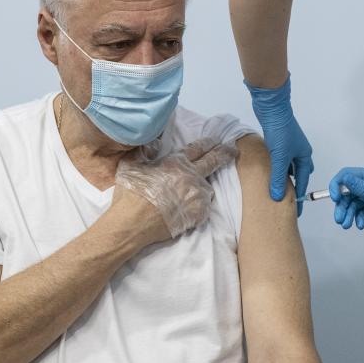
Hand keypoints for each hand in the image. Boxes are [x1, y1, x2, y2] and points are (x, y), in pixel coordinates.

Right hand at [115, 137, 238, 238]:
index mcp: (176, 162)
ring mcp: (197, 195)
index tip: (216, 140)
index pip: (198, 148)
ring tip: (194, 192)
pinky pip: (204, 207)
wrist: (131, 222)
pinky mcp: (199, 214)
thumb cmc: (130, 193)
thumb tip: (156, 142)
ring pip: (208, 187)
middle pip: (214, 161)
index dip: (208, 142)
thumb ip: (145, 149)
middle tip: (233, 149)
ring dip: (203, 187)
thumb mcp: (131, 163)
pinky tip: (188, 209)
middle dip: (225, 153)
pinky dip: (198, 206)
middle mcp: (191, 176)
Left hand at [244, 75, 313, 207]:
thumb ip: (278, 178)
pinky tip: (268, 171)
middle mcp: (299, 151)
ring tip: (276, 188)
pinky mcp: (279, 141)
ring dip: (283, 176)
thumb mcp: (280, 158)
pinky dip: (276, 167)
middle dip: (293, 186)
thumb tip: (277, 197)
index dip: (299, 196)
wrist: (272, 108)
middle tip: (286, 199)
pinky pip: (279, 159)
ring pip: (288, 166)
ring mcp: (289, 146)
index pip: (303, 181)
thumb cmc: (280, 131)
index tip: (295, 210)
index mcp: (305, 156)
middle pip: (298, 173)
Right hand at [329, 167, 363, 237]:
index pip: (347, 175)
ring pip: (353, 203)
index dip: (337, 185)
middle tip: (339, 220)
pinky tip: (360, 226)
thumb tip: (343, 177)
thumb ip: (360, 187)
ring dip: (348, 214)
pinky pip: (361, 211)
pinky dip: (358, 218)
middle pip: (347, 192)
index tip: (334, 199)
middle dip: (342, 205)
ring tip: (347, 226)